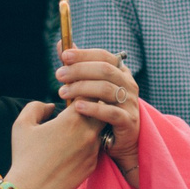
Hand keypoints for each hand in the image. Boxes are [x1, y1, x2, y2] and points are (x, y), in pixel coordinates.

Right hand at [5, 99, 104, 188]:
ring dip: (91, 126)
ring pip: (100, 129)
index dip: (80, 92)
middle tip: (79, 110)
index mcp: (72, 119)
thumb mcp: (22, 125)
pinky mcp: (93, 165)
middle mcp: (88, 133)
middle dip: (91, 107)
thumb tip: (52, 106)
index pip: (88, 94)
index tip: (72, 96)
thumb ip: (37, 107)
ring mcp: (93, 150)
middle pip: (101, 110)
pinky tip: (74, 149)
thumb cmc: (24, 157)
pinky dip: (88, 144)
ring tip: (75, 130)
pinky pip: (96, 148)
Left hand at [54, 46, 140, 182]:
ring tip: (62, 93)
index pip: (104, 56)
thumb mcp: (92, 87)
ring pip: (107, 89)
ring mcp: (130, 103)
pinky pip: (111, 112)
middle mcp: (128, 84)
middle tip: (59, 75)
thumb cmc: (102, 111)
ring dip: (82, 88)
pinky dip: (93, 108)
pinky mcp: (128, 121)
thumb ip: (79, 66)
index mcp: (120, 73)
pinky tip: (76, 107)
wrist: (119, 143)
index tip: (64, 56)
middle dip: (80, 70)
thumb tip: (62, 45)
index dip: (85, 54)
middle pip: (105, 70)